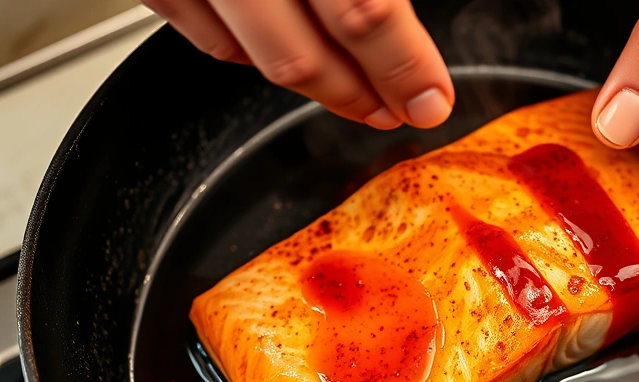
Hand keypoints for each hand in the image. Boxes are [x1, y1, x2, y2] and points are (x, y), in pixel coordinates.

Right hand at [142, 0, 454, 128]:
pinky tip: (284, 58)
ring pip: (257, 58)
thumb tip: (398, 24)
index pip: (367, 13)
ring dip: (316, 88)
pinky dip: (250, 58)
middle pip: (305, 56)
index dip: (406, 67)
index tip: (431, 99)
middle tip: (398, 109)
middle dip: (361, 96)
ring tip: (355, 93)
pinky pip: (207, 38)